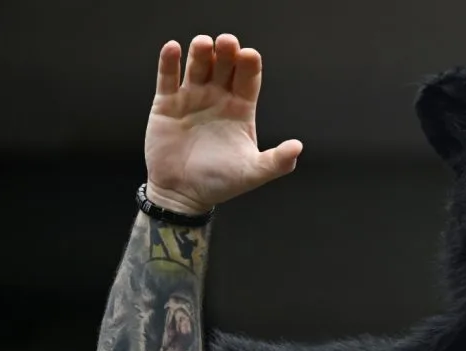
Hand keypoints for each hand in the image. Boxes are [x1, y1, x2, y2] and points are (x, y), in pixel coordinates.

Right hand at [145, 34, 302, 214]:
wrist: (182, 194)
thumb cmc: (220, 183)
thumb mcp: (252, 173)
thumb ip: (277, 161)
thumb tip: (298, 147)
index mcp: (241, 110)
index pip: (248, 80)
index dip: (249, 66)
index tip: (250, 55)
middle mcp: (218, 99)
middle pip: (225, 67)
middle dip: (227, 53)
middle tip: (228, 42)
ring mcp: (192, 98)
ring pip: (198, 67)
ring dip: (201, 52)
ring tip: (204, 43)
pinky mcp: (167, 103)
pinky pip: (168, 78)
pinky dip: (170, 62)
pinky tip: (173, 48)